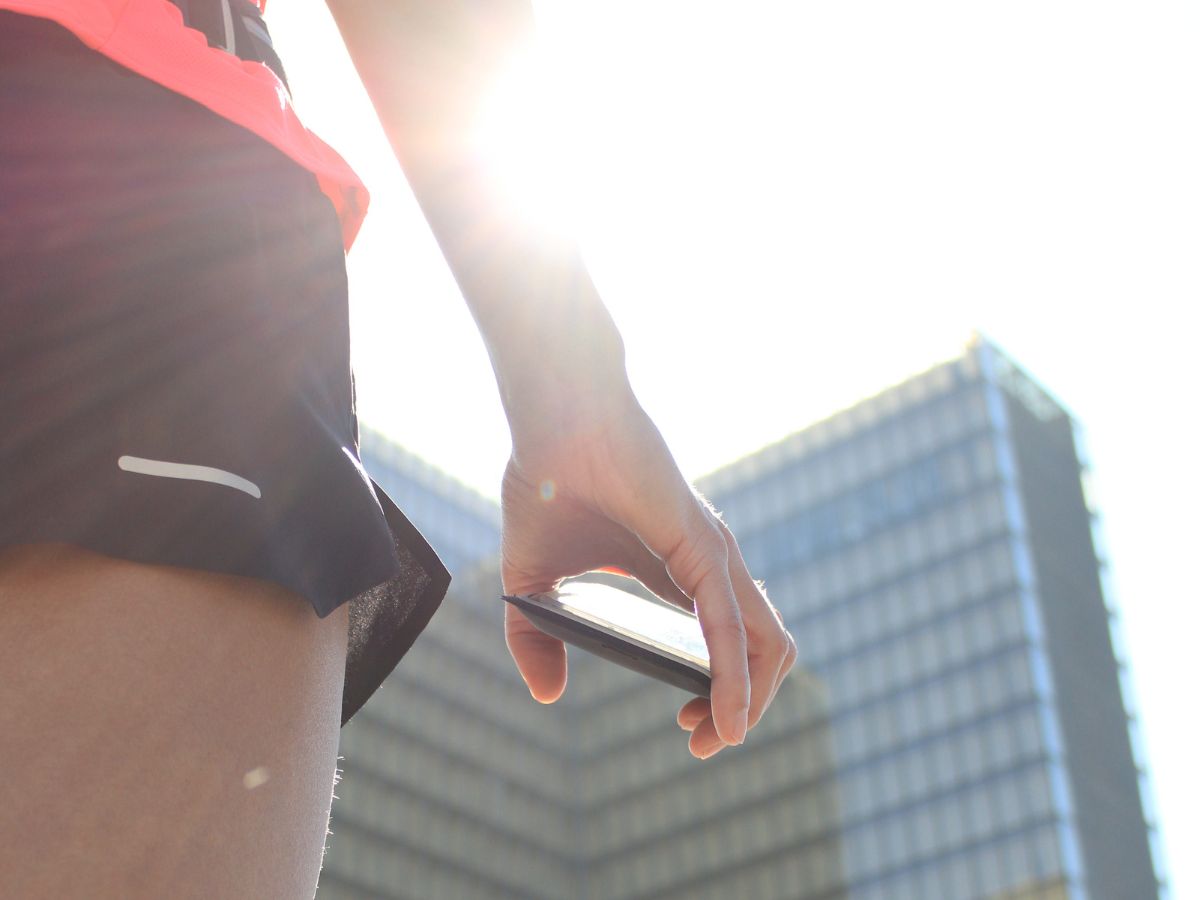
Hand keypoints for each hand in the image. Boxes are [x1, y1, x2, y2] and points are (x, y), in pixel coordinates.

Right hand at [499, 389, 796, 757]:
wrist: (554, 415)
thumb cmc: (547, 480)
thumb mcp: (530, 581)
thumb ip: (535, 639)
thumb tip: (547, 696)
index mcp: (679, 573)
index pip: (726, 644)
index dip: (721, 692)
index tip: (689, 727)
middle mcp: (710, 567)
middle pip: (760, 651)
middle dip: (745, 708)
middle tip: (701, 741)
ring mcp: (715, 556)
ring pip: (765, 645)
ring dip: (751, 703)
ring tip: (717, 738)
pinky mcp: (704, 546)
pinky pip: (732, 627)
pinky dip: (737, 679)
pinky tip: (728, 718)